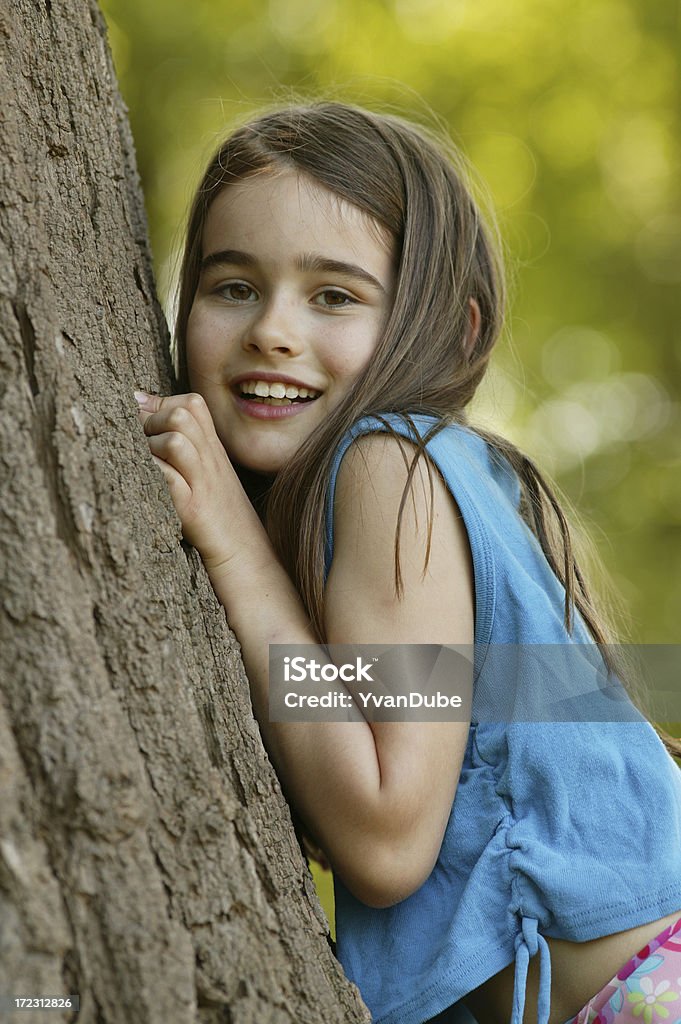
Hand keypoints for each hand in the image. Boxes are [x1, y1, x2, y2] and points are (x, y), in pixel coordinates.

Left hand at [135, 390, 244, 568]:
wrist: (245, 554)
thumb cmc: (216, 512)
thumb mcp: (206, 469)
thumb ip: (183, 438)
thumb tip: (140, 401)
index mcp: (214, 447)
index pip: (190, 403)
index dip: (161, 408)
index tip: (144, 426)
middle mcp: (211, 459)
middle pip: (181, 415)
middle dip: (151, 424)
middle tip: (139, 445)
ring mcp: (203, 484)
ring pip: (174, 442)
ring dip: (148, 449)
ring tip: (141, 466)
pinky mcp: (193, 510)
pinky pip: (166, 480)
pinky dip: (149, 475)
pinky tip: (141, 484)